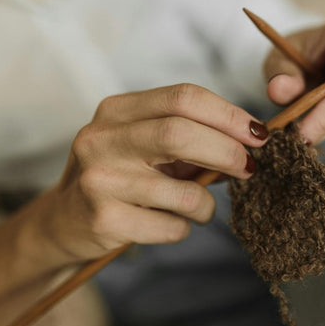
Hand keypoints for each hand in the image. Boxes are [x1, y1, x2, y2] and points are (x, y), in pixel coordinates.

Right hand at [47, 84, 267, 259]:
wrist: (66, 219)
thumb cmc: (122, 177)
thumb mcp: (147, 147)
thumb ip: (191, 140)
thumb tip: (249, 144)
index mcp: (118, 111)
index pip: (183, 98)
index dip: (229, 115)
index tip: (258, 134)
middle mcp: (102, 139)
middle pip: (181, 133)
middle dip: (228, 151)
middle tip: (248, 167)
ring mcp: (100, 180)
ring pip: (184, 191)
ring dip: (207, 203)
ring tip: (202, 207)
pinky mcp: (104, 219)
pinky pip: (172, 226)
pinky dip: (186, 227)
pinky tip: (172, 223)